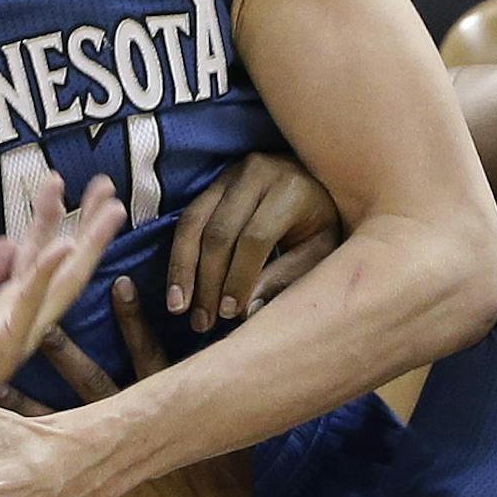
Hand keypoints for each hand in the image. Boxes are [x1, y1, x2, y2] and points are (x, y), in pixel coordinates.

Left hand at [0, 173, 126, 442]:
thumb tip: (8, 239)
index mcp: (6, 306)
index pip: (35, 252)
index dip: (50, 217)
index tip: (62, 182)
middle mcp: (20, 316)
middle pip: (63, 262)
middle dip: (85, 224)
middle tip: (107, 185)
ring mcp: (16, 330)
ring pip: (60, 279)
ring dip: (84, 242)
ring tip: (110, 208)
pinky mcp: (2, 343)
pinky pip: (27, 303)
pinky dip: (45, 274)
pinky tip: (61, 246)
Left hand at [37, 279, 259, 496]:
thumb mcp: (233, 448)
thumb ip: (228, 414)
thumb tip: (249, 382)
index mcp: (167, 415)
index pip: (148, 354)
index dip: (133, 319)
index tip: (117, 283)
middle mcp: (132, 434)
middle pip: (92, 380)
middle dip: (63, 347)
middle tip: (32, 312)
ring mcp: (108, 468)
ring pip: (58, 423)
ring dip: (24, 399)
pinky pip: (46, 474)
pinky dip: (19, 460)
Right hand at [167, 153, 338, 332]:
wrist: (314, 180)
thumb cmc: (320, 222)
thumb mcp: (319, 249)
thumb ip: (287, 276)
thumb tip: (246, 311)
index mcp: (290, 189)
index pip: (255, 238)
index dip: (238, 278)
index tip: (229, 313)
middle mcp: (256, 174)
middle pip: (219, 233)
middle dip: (208, 281)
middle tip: (203, 322)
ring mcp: (230, 175)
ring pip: (194, 224)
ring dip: (183, 270)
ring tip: (179, 308)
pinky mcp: (212, 183)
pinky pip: (187, 219)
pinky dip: (179, 256)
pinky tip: (176, 287)